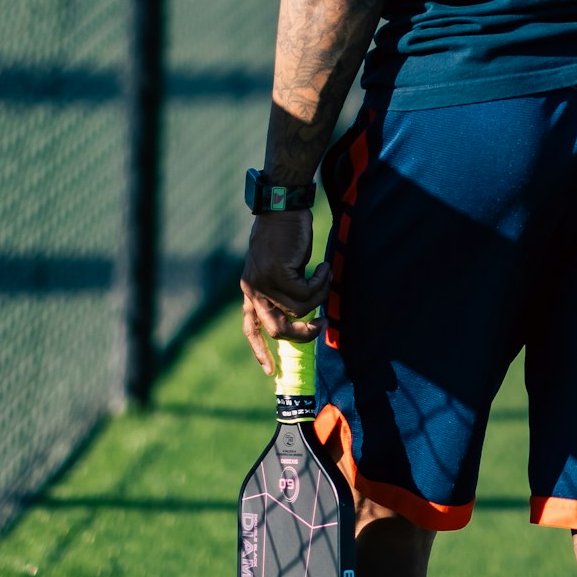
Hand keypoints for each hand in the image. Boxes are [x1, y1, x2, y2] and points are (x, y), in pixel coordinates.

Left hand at [240, 208, 330, 372]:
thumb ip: (282, 289)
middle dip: (302, 333)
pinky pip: (307, 293)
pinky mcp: (277, 275)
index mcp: (250, 288)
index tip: (269, 371)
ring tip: (326, 273)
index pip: (250, 326)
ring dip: (319, 295)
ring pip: (299, 310)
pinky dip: (322, 282)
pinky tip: (325, 267)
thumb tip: (301, 313)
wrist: (282, 205)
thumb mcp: (279, 265)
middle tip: (320, 326)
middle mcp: (252, 289)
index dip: (260, 350)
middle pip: (277, 329)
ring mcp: (263, 283)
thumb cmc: (285, 232)